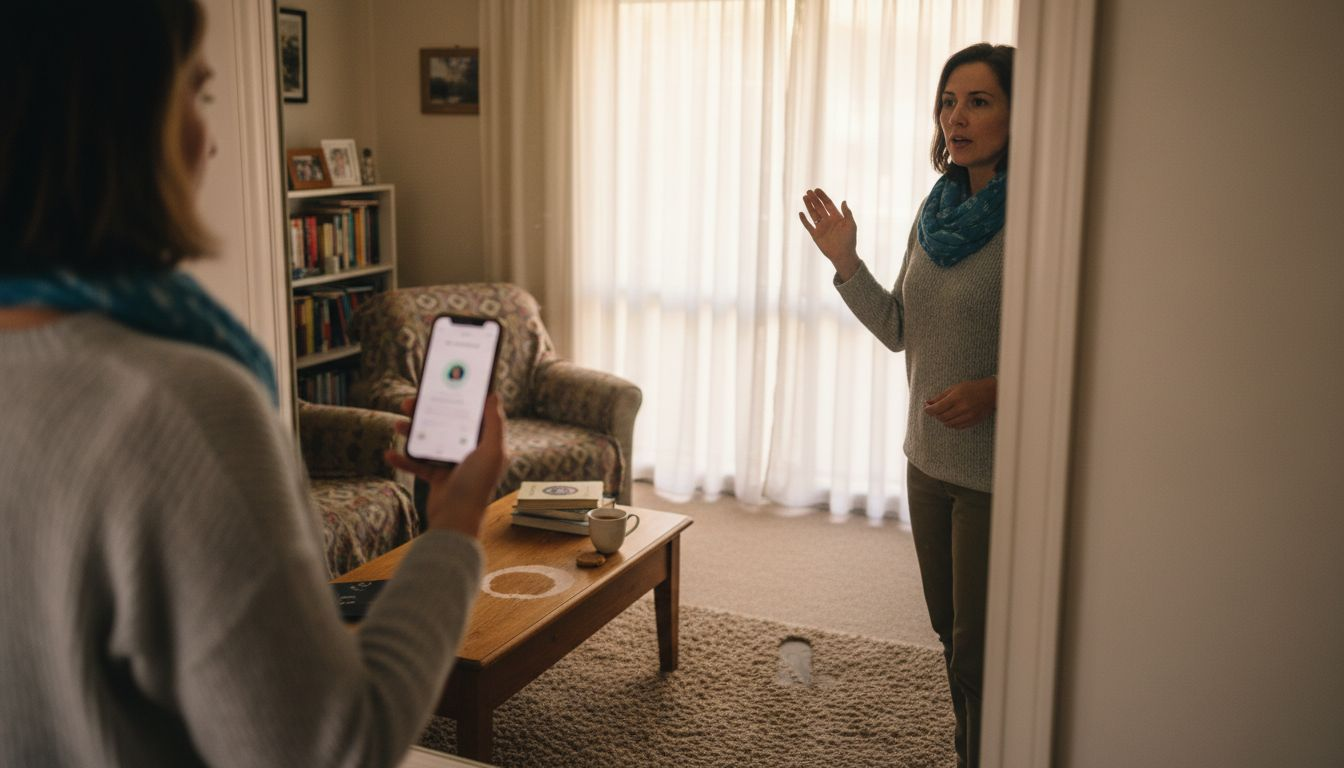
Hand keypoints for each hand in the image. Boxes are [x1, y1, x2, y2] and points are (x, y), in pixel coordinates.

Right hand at [385, 394, 508, 537]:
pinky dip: (404, 460)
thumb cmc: (476, 485)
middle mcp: (471, 453)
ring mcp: (453, 465)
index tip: (449, 381)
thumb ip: (494, 423)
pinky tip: (390, 454)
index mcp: (486, 444)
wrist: (456, 520)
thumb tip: (493, 395)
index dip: (462, 398)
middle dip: (429, 412)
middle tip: (412, 400)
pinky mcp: (438, 478)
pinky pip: (418, 465)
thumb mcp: (492, 450)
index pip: (475, 414)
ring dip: (412, 432)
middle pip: (448, 425)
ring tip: (398, 424)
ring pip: (430, 441)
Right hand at [799, 188, 859, 280]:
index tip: (817, 190)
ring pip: (813, 214)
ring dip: (809, 206)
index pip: (828, 204)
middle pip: (819, 207)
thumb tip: (843, 201)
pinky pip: (808, 226)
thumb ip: (847, 213)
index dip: (823, 196)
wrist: (843, 255)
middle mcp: (828, 221)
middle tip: (809, 191)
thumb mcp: (851, 225)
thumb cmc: (849, 240)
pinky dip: (804, 220)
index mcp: (836, 217)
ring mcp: (821, 228)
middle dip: (814, 199)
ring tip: (804, 197)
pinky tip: (801, 213)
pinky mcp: (815, 235)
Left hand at [924, 377, 996, 430]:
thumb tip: (927, 403)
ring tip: (943, 413)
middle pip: (941, 417)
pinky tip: (952, 417)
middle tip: (935, 409)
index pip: (937, 408)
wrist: (990, 393)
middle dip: (935, 414)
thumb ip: (940, 397)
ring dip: (943, 419)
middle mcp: (962, 408)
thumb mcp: (954, 388)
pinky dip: (951, 423)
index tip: (926, 408)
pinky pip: (957, 427)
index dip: (928, 410)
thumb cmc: (971, 388)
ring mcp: (968, 416)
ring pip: (948, 424)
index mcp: (957, 397)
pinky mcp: (972, 422)